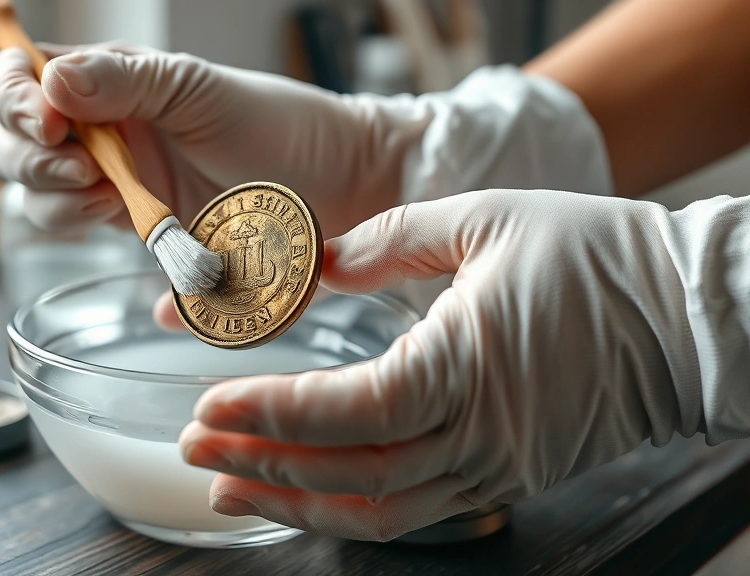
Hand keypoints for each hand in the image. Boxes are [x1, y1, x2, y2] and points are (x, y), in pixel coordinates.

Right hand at [0, 43, 414, 235]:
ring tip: (118, 200)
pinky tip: (143, 243)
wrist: (339, 186)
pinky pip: (97, 242)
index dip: (13, 100)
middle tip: (87, 174)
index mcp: (109, 82)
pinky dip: (102, 244)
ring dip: (61, 205)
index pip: (20, 80)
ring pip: (42, 201)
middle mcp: (105, 132)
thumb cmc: (278, 122)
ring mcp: (122, 184)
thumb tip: (49, 81)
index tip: (48, 124)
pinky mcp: (145, 231)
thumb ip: (123, 82)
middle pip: (13, 147)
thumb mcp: (197, 89)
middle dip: (31, 161)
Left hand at [178, 189, 713, 540]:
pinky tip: (305, 494)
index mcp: (466, 365)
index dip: (274, 413)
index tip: (214, 403)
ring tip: (230, 484)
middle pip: (348, 474)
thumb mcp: (487, 218)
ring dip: (295, 502)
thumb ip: (391, 237)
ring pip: (377, 512)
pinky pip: (414, 512)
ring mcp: (493, 468)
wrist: (690, 316)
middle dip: (261, 462)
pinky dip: (349, 509)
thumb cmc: (596, 257)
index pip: (351, 412)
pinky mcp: (504, 478)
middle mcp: (476, 435)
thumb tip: (323, 259)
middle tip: (195, 446)